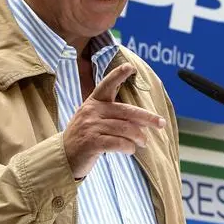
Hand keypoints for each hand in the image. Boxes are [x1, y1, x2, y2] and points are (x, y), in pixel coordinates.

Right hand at [63, 63, 165, 178]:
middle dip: (147, 117)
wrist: (63, 157)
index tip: (130, 67)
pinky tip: (131, 150)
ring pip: (125, 129)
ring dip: (139, 137)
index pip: (107, 85)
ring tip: (144, 142)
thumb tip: (142, 120)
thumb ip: (112, 114)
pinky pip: (118, 143)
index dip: (118, 74)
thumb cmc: (84, 137)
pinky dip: (129, 147)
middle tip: (161, 123)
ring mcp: (91, 126)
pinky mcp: (91, 142)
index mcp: (93, 102)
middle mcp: (92, 111)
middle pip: (126, 111)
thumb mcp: (92, 119)